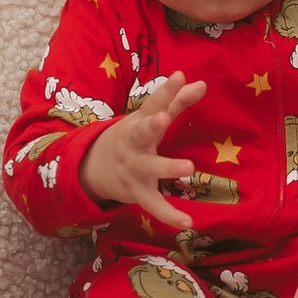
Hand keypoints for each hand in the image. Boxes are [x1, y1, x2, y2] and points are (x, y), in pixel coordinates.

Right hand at [83, 76, 209, 230]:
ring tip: (189, 168)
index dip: (166, 90)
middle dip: (152, 125)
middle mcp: (134, 144)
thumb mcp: (150, 118)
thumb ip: (176, 101)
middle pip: (142, 133)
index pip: (153, 103)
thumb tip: (202, 82)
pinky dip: (169, 215)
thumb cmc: (133, 137)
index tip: (178, 76)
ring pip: (149, 168)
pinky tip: (188, 221)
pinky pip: (153, 205)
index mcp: (139, 122)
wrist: (95, 168)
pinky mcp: (137, 192)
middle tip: (164, 118)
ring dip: (167, 168)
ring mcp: (134, 168)